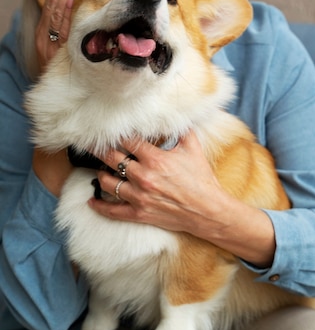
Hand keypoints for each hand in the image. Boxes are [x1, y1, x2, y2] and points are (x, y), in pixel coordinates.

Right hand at [35, 0, 79, 70]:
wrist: (56, 91)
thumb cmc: (61, 67)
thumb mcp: (61, 46)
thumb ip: (66, 27)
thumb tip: (79, 4)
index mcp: (45, 29)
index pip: (54, 0)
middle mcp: (44, 33)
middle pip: (54, 2)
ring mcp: (48, 41)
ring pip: (56, 11)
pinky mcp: (53, 50)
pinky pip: (61, 28)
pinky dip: (65, 12)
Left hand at [88, 131, 276, 266]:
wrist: (207, 210)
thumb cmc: (201, 179)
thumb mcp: (193, 149)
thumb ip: (181, 130)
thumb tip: (175, 116)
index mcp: (155, 159)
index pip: (128, 141)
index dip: (118, 135)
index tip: (110, 131)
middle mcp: (143, 176)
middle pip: (112, 159)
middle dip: (100, 150)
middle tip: (92, 145)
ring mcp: (139, 196)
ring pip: (108, 183)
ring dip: (101, 175)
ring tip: (101, 170)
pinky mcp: (139, 213)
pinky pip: (113, 210)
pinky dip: (100, 206)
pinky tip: (92, 201)